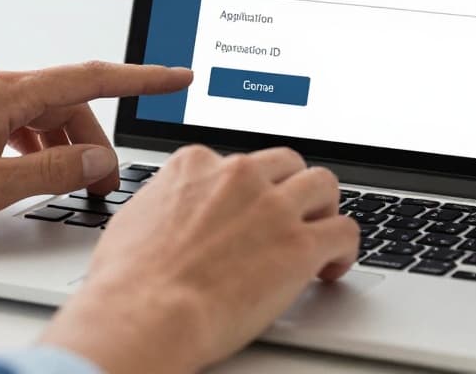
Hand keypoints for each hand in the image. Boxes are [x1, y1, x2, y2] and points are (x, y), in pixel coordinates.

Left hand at [0, 61, 191, 231]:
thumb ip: (52, 172)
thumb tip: (97, 161)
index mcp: (4, 91)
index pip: (90, 77)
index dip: (142, 78)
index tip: (179, 76)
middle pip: (67, 101)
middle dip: (94, 141)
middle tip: (104, 186)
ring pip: (41, 112)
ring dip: (63, 146)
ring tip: (67, 187)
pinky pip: (16, 118)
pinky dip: (35, 143)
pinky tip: (28, 173)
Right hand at [40, 145, 359, 373]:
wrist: (145, 313)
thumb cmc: (129, 280)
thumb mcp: (135, 217)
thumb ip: (165, 202)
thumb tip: (168, 212)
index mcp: (197, 165)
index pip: (238, 162)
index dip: (248, 189)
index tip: (250, 209)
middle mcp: (239, 176)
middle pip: (287, 164)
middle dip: (291, 189)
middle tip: (290, 218)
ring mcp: (273, 208)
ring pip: (324, 185)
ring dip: (324, 210)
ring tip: (319, 236)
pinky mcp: (300, 246)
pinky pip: (345, 231)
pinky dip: (345, 249)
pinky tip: (332, 267)